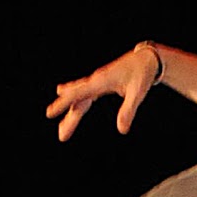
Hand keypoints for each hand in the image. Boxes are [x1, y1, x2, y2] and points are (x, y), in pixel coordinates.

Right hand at [45, 45, 160, 141]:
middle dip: (69, 118)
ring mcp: (97, 82)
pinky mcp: (101, 84)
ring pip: (80, 100)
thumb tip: (122, 130)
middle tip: (62, 136)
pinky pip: (86, 97)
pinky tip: (72, 112)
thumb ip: (128, 110)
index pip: (78, 94)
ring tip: (63, 132)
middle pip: (78, 101)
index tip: (50, 112)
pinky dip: (78, 106)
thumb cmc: (142, 74)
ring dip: (72, 116)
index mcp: (101, 81)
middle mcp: (95, 81)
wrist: (146, 59)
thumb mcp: (137, 93)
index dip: (64, 103)